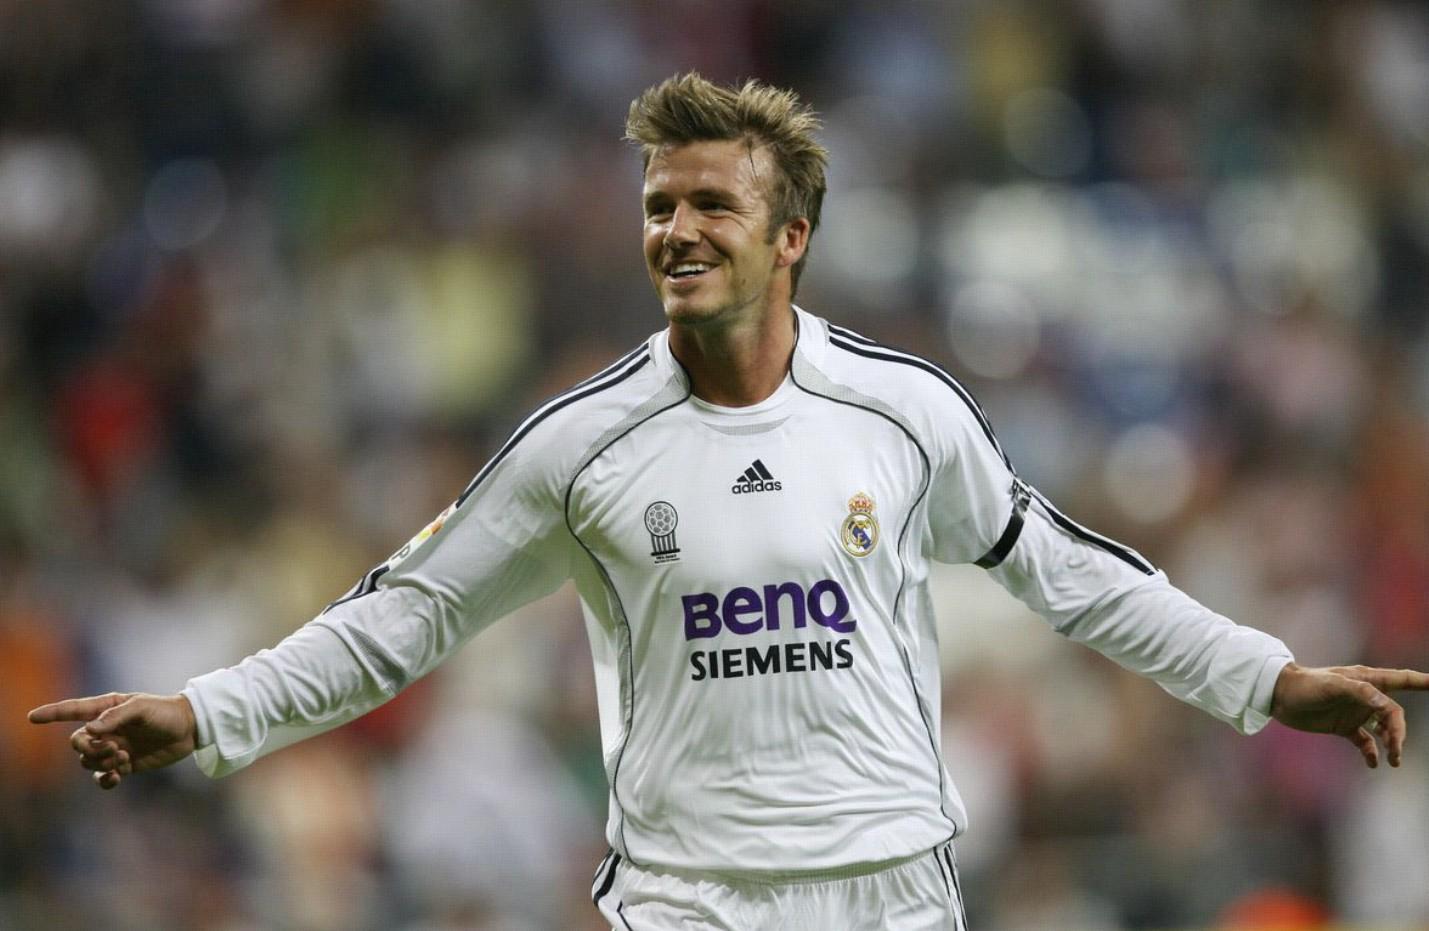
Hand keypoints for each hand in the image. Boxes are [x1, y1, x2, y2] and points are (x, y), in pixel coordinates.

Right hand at [27, 692, 197, 789]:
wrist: (189, 729)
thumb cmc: (166, 711)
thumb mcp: (142, 708)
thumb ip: (114, 716)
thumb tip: (89, 729)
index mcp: (107, 709)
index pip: (73, 711)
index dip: (52, 713)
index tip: (32, 718)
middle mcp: (107, 729)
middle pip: (77, 743)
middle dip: (89, 748)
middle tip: (114, 748)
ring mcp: (114, 748)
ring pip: (88, 761)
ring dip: (101, 762)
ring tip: (124, 757)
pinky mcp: (125, 765)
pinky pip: (102, 777)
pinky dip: (105, 779)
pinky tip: (116, 777)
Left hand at [1270, 663, 1428, 767]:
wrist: (1278, 695)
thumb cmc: (1306, 684)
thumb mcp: (1333, 685)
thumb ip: (1361, 692)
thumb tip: (1387, 704)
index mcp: (1366, 681)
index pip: (1401, 679)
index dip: (1422, 681)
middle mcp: (1365, 697)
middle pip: (1394, 715)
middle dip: (1400, 732)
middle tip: (1396, 749)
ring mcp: (1355, 712)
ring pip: (1384, 730)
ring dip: (1392, 744)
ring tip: (1393, 760)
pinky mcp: (1343, 727)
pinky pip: (1365, 743)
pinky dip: (1372, 754)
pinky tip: (1373, 764)